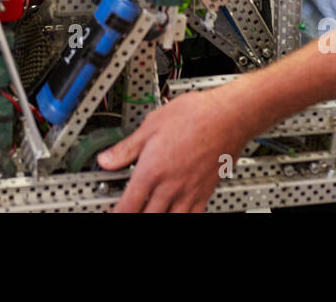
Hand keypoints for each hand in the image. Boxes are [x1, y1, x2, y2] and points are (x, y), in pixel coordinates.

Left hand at [97, 85, 251, 211]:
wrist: (229, 116)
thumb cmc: (194, 115)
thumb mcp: (152, 124)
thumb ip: (126, 147)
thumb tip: (106, 160)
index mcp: (152, 170)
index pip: (128, 205)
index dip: (117, 213)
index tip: (113, 212)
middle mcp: (170, 186)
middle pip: (147, 217)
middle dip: (135, 217)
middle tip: (130, 211)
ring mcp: (189, 192)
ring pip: (169, 220)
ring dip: (156, 218)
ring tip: (149, 212)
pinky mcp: (205, 193)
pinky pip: (192, 217)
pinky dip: (181, 218)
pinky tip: (175, 213)